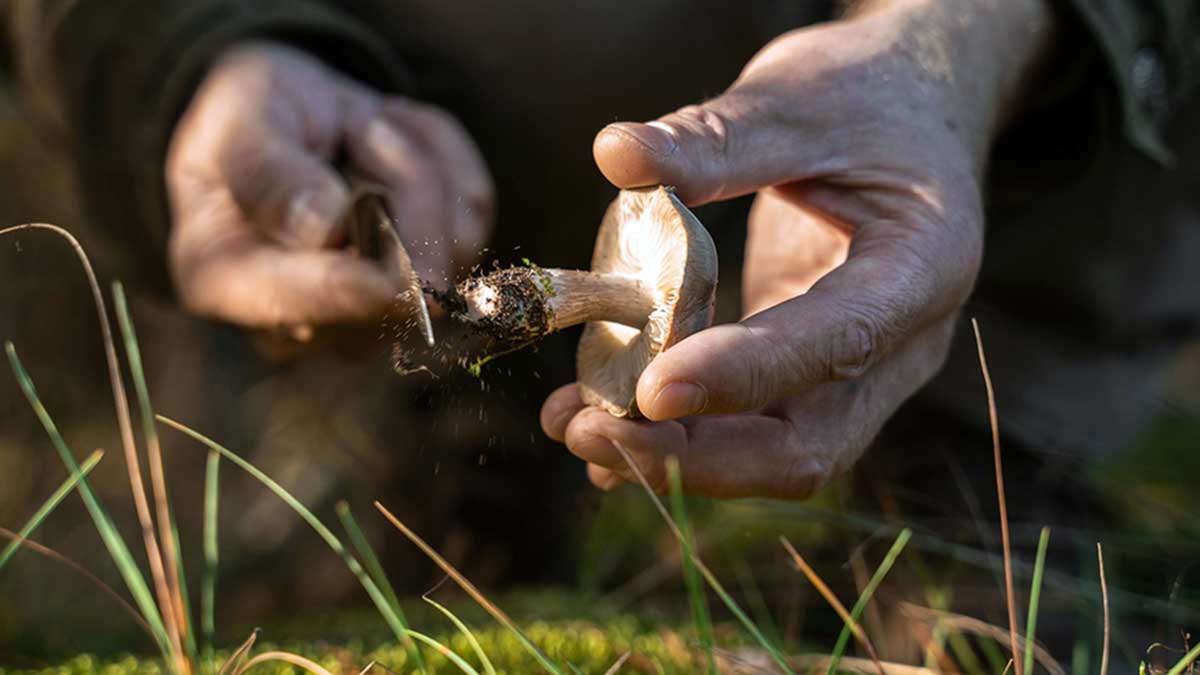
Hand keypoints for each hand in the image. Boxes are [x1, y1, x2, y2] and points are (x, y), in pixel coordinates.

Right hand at [166, 41, 492, 348]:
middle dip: (395, 183)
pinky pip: (472, 212)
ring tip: (363, 131)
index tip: (393, 279)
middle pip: (393, 283)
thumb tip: (318, 228)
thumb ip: (267, 170)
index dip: (350, 292)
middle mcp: (306, 317)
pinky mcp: (431, 276)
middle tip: (355, 126)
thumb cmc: (249, 117)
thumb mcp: (241, 118)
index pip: (296, 305)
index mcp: (227, 281)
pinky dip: (444, 160)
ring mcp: (373, 308)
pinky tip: (395, 146)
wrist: (291, 112)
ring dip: (417, 162)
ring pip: (447, 244)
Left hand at [542, 0, 1053, 497]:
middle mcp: (901, 342)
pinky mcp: (812, 375)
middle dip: (695, 454)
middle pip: (807, 441)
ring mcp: (859, 371)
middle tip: (590, 433)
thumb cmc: (868, 97)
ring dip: (672, 456)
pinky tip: (605, 425)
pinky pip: (750, 428)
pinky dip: (678, 436)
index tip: (652, 389)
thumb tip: (616, 154)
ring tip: (574, 428)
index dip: (746, 376)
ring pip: (774, 453)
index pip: (840, 341)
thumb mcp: (799, 98)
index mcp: (922, 266)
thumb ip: (717, 137)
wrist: (915, 112)